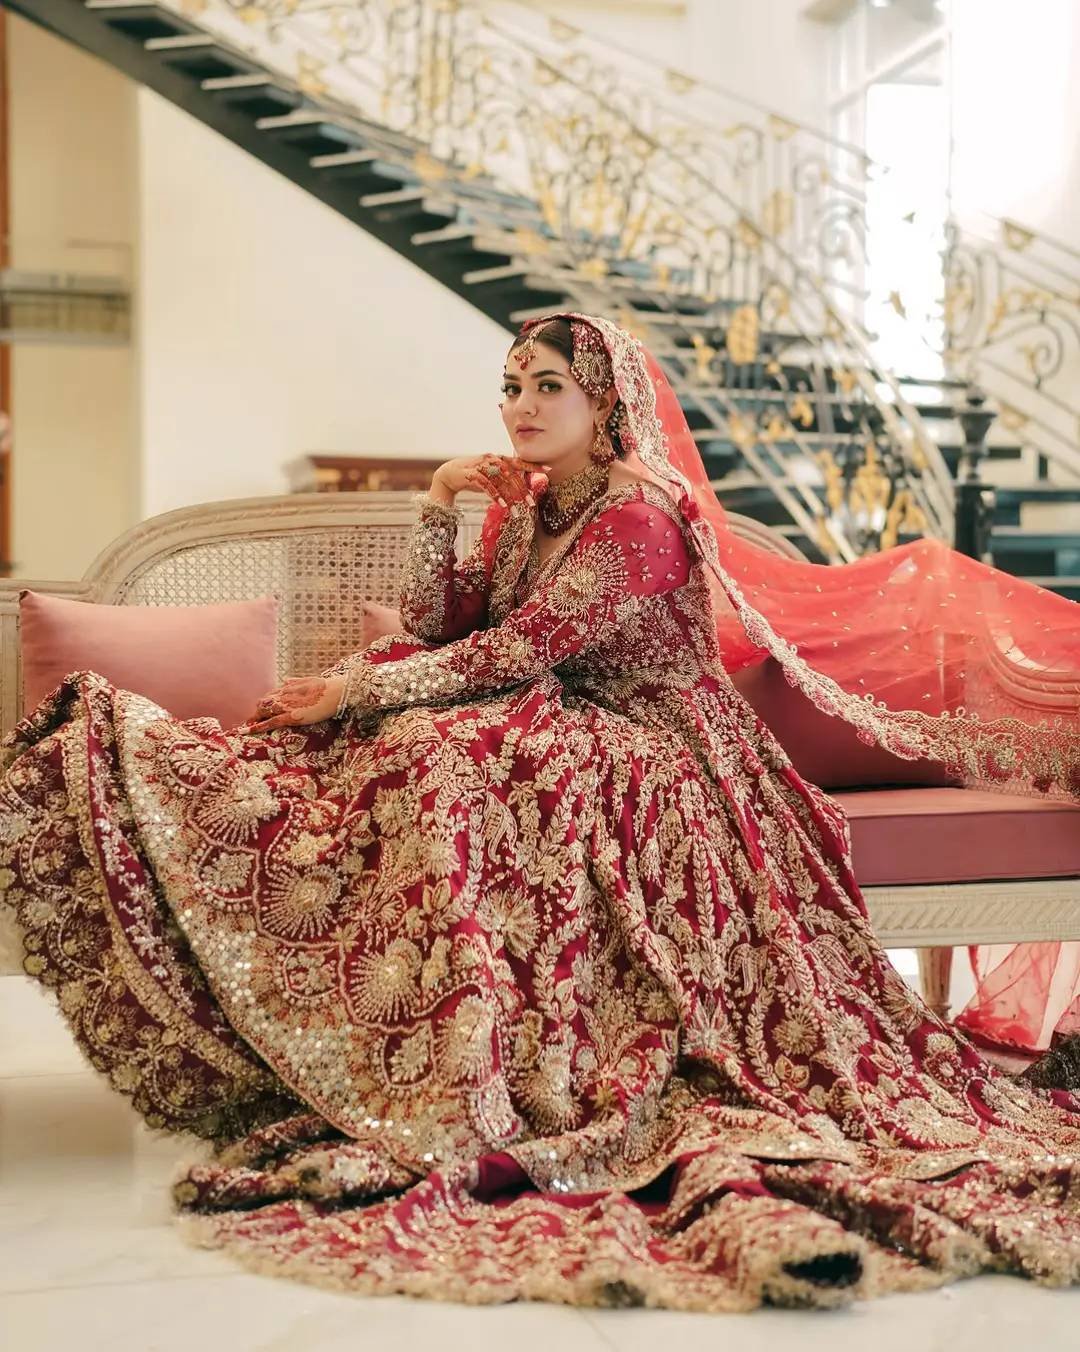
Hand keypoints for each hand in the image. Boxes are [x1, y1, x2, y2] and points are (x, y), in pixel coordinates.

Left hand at [243, 675, 344, 732]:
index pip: (270, 695)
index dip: (264, 703)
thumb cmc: (326, 687)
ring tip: (245, 727)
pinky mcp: (291, 716)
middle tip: (250, 721)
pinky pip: (271, 722)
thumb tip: (286, 680)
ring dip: (254, 719)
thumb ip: (296, 681)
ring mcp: (286, 706)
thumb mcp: (309, 680)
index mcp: (288, 686)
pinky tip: (249, 730)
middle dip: (256, 712)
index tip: (259, 709)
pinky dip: (258, 726)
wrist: (336, 692)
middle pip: (263, 703)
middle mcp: (284, 695)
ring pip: (264, 712)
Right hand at [431, 454, 549, 507]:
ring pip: (500, 481)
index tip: (549, 470)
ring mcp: (481, 466)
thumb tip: (523, 485)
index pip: (519, 461)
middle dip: (522, 490)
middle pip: (511, 475)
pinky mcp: (471, 475)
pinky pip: (486, 486)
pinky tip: (502, 505)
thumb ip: (506, 477)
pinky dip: (495, 496)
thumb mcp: (492, 475)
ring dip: (510, 497)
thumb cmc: (474, 475)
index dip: (533, 465)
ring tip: (517, 511)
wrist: (449, 473)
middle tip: (532, 504)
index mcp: (499, 459)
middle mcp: (492, 460)